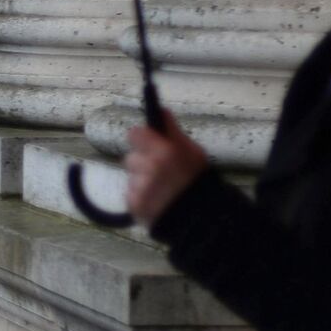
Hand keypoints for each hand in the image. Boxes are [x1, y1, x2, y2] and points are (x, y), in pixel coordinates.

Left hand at [124, 109, 208, 225]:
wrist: (200, 220)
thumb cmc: (198, 182)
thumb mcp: (193, 152)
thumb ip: (173, 132)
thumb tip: (161, 110)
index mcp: (164, 152)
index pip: (134, 134)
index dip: (141, 138)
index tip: (148, 142)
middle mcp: (148, 168)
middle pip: (131, 157)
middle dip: (142, 161)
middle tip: (159, 171)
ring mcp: (139, 188)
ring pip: (131, 176)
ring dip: (141, 179)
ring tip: (160, 189)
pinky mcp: (133, 204)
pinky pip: (130, 193)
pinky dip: (140, 196)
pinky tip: (156, 200)